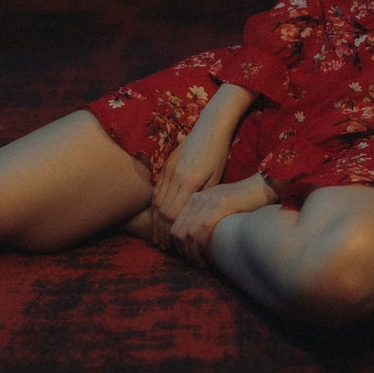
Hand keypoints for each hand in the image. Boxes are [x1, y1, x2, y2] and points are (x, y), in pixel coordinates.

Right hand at [150, 129, 227, 249]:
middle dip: (160, 229)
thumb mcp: (215, 177)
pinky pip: (156, 188)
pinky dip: (155, 203)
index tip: (171, 244)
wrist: (209, 127)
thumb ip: (202, 197)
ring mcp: (168, 169)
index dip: (170, 230)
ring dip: (155, 218)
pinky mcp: (166, 164)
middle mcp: (174, 176)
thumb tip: (192, 218)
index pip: (172, 212)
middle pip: (161, 209)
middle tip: (161, 245)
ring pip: (156, 199)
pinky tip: (157, 214)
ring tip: (157, 234)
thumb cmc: (218, 153)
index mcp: (189, 181)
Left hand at [169, 173, 278, 266]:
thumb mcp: (217, 206)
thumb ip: (204, 217)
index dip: (177, 247)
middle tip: (194, 265)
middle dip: (183, 253)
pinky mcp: (221, 205)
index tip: (188, 259)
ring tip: (201, 264)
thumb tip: (193, 241)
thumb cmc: (242, 202)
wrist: (261, 188)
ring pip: (188, 233)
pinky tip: (208, 258)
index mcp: (194, 199)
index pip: (174, 226)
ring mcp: (208, 200)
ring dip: (192, 253)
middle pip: (178, 231)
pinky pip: (202, 229)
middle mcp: (198, 198)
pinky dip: (202, 247)